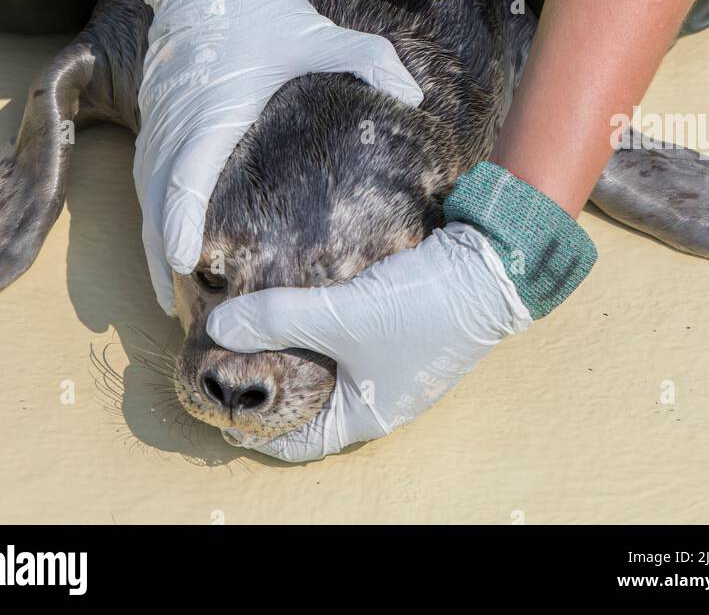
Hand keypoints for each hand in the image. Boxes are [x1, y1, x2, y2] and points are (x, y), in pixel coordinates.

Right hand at [124, 0, 423, 314]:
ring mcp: (159, 115)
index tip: (185, 265)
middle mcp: (177, 119)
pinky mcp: (155, 112)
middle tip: (180, 306)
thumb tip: (414, 98)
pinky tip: (167, 236)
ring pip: (144, 188)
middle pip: (154, 199)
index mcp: (213, 108)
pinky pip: (146, 171)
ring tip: (170, 288)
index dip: (180, 224)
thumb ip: (368, 60)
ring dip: (153, 236)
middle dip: (160, 255)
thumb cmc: (256, 5)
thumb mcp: (316, 32)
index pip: (185, 176)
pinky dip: (152, 208)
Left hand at [206, 222, 533, 461]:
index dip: (255, 427)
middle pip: (310, 398)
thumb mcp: (340, 315)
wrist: (490, 266)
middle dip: (271, 376)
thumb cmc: (421, 308)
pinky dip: (322, 320)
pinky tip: (302, 292)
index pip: (297, 441)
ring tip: (257, 318)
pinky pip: (349, 332)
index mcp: (366, 415)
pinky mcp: (401, 324)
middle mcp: (380, 395)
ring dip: (297, 344)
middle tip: (230, 351)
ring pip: (329, 361)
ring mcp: (392, 359)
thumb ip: (277, 318)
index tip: (219, 400)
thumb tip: (218, 326)